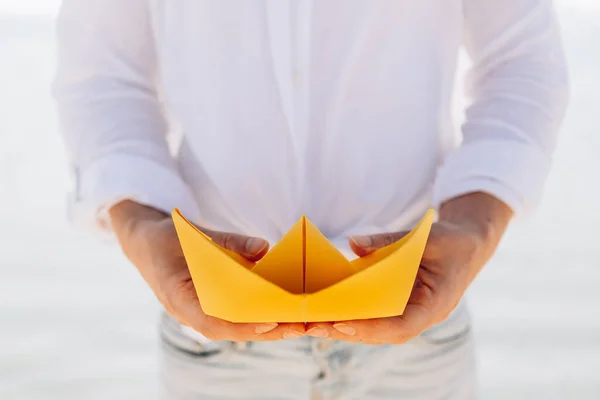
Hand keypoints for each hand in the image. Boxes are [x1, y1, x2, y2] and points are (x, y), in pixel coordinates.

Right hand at [109, 200, 305, 341]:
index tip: (267, 322)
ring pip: (232, 328)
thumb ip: (228, 241)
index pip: (210, 320)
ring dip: (264, 329)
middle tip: (296, 327)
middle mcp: (187, 311)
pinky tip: (280, 315)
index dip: (240, 325)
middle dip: (263, 331)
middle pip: (228, 329)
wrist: (145, 242)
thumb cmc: (168, 236)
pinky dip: (255, 318)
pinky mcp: (205, 306)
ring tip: (296, 325)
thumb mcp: (194, 232)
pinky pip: (232, 318)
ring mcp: (195, 312)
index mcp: (177, 294)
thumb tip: (263, 247)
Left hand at [305, 192, 512, 343]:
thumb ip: (390, 240)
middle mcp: (423, 315)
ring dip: (346, 328)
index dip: (372, 328)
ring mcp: (414, 314)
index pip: (402, 326)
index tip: (343, 323)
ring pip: (378, 330)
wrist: (469, 244)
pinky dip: (354, 316)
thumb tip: (354, 243)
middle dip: (348, 332)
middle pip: (383, 333)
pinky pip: (378, 317)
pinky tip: (329, 311)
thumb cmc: (449, 240)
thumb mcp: (424, 236)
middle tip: (313, 327)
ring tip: (313, 325)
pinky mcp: (403, 306)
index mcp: (435, 303)